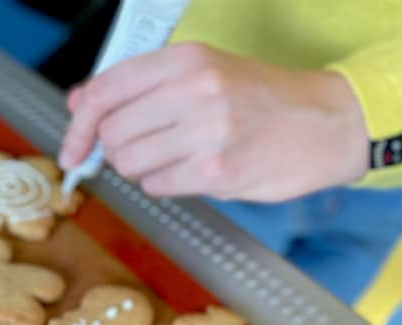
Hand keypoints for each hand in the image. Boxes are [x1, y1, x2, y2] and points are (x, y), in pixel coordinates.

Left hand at [59, 43, 368, 201]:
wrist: (328, 122)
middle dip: (117, 151)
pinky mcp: (217, 170)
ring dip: (141, 169)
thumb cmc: (260, 100)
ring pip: (130, 163)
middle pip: (112, 133)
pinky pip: (157, 187)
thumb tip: (78, 102)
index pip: (104, 91)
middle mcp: (193, 90)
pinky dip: (165, 185)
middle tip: (144, 150)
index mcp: (186, 60)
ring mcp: (206, 131)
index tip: (72, 148)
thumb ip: (139, 87)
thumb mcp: (203, 74)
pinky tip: (193, 171)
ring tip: (175, 158)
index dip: (78, 125)